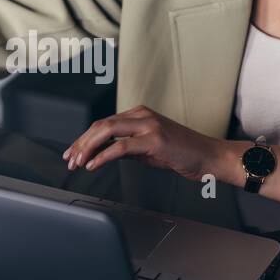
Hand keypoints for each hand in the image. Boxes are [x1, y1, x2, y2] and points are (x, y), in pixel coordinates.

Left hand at [63, 105, 213, 183]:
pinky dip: (103, 156)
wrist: (210, 157)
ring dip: (88, 148)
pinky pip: (121, 146)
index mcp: (139, 114)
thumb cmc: (183, 154)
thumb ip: (127, 147)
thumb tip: (105, 153)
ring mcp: (148, 125)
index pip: (104, 124)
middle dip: (81, 143)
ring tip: (77, 163)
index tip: (73, 153)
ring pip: (107, 131)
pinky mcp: (154, 139)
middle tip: (69, 159)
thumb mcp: (149, 149)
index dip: (85, 139)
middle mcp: (142, 115)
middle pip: (101, 125)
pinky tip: (93, 165)